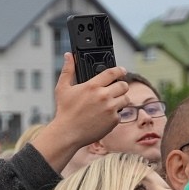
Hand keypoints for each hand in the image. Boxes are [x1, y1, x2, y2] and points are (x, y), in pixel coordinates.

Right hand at [31, 53, 129, 171]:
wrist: (67, 133)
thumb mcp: (62, 88)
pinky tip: (105, 116)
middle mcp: (103, 96)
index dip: (120, 70)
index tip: (122, 70)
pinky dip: (115, 114)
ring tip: (112, 103)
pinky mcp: (113, 120)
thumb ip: (68, 70)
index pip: (113, 72)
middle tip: (116, 89)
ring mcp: (110, 108)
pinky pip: (120, 114)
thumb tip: (68, 56)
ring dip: (121, 100)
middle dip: (121, 86)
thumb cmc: (64, 111)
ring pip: (126, 99)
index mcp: (92, 86)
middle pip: (123, 85)